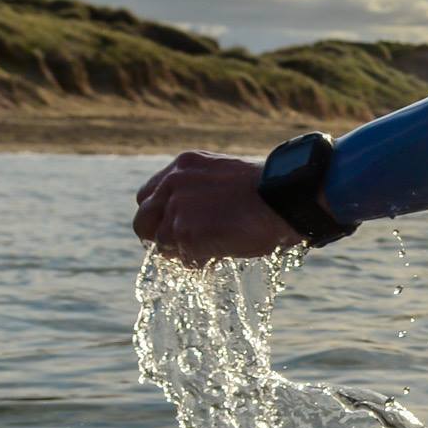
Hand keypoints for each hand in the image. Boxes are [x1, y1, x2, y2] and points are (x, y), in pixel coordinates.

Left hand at [132, 150, 302, 266]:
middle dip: (158, 237)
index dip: (158, 216)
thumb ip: (199, 189)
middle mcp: (173, 183)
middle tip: (181, 247)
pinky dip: (198, 262)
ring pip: (161, 245)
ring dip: (184, 252)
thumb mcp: (224, 176)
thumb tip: (192, 215)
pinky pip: (182, 259)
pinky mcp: (185, 233)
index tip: (172, 227)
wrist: (284, 199)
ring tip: (212, 249)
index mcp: (183, 165)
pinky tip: (220, 254)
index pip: (148, 196)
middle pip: (143, 221)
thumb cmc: (267, 191)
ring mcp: (177, 208)